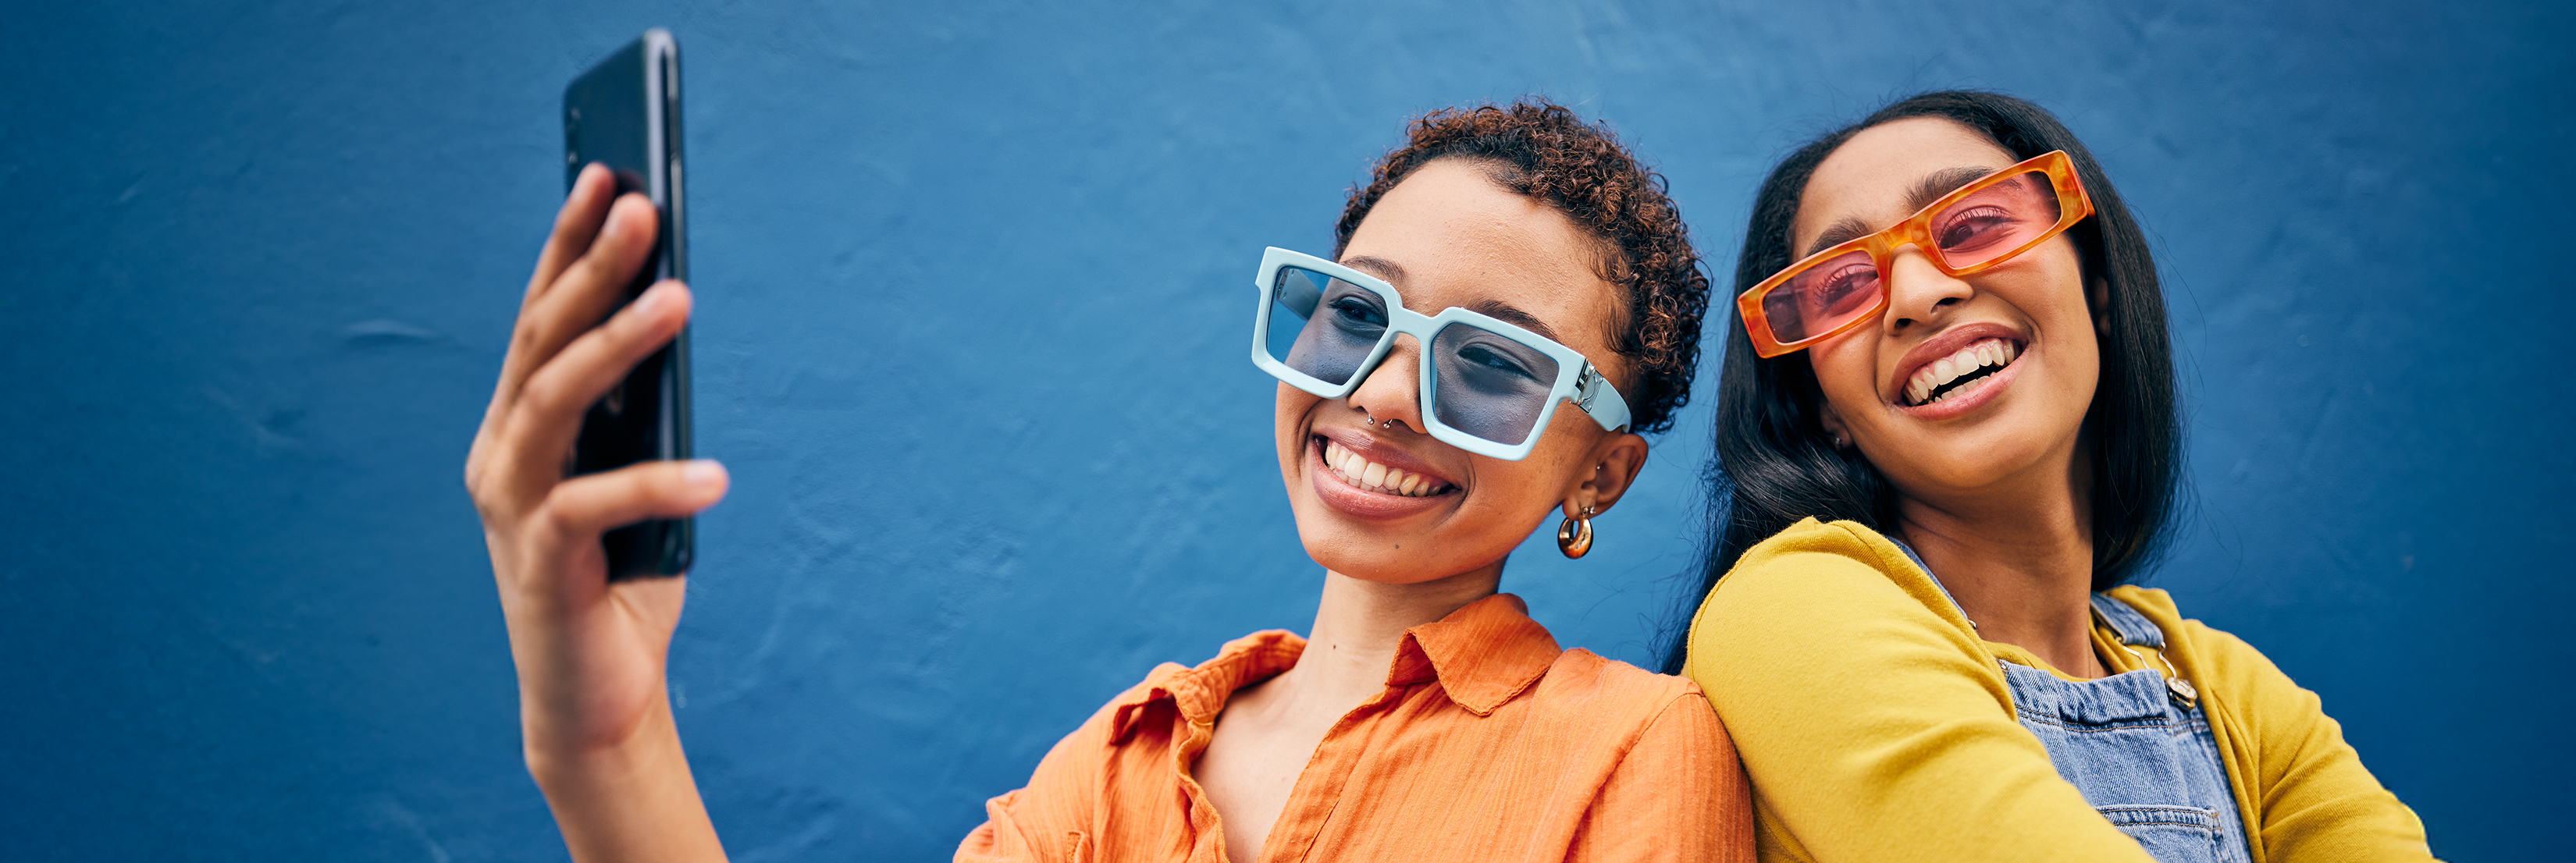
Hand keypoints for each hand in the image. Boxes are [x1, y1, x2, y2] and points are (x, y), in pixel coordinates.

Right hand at [465, 163, 727, 860]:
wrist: (599, 700)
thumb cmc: (625, 580)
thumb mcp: (639, 479)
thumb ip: (643, 414)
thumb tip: (674, 315)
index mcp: (518, 429)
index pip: (541, 318)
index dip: (567, 246)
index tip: (606, 176)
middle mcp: (501, 456)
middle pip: (542, 342)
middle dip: (592, 268)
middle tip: (642, 207)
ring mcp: (512, 508)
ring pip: (556, 402)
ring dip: (618, 344)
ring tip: (679, 299)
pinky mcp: (540, 564)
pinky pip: (594, 507)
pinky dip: (657, 486)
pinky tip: (713, 476)